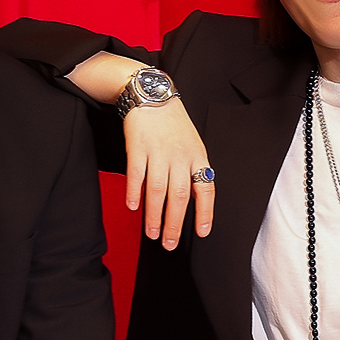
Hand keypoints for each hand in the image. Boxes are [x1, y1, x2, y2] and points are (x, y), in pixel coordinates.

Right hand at [123, 99, 214, 249]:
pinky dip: (134, 192)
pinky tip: (133, 207)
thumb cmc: (173, 124)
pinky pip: (136, 174)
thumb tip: (190, 202)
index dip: (205, 212)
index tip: (201, 233)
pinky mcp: (137, 146)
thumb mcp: (192, 145)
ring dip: (154, 215)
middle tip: (169, 244)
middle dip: (174, 224)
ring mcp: (158, 151)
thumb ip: (192, 170)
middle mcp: (180, 156)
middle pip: (179, 196)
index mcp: (197, 157)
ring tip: (152, 233)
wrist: (152, 95)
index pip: (206, 189)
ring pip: (157, 190)